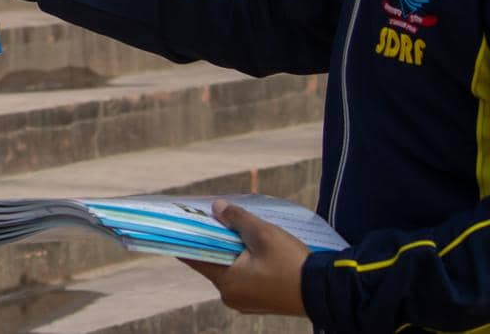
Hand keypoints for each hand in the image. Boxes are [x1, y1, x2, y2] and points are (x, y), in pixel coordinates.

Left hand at [180, 200, 309, 316]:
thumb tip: (216, 207)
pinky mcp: (260, 301)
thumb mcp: (263, 234)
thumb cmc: (292, 263)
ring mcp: (246, 302)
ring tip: (234, 228)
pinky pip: (244, 278)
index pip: (195, 257)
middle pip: (213, 262)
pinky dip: (243, 262)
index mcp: (226, 282)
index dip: (188, 238)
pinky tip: (250, 246)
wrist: (326, 292)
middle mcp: (231, 296)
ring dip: (231, 250)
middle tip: (213, 218)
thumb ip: (237, 218)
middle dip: (215, 240)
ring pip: (229, 269)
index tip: (182, 222)